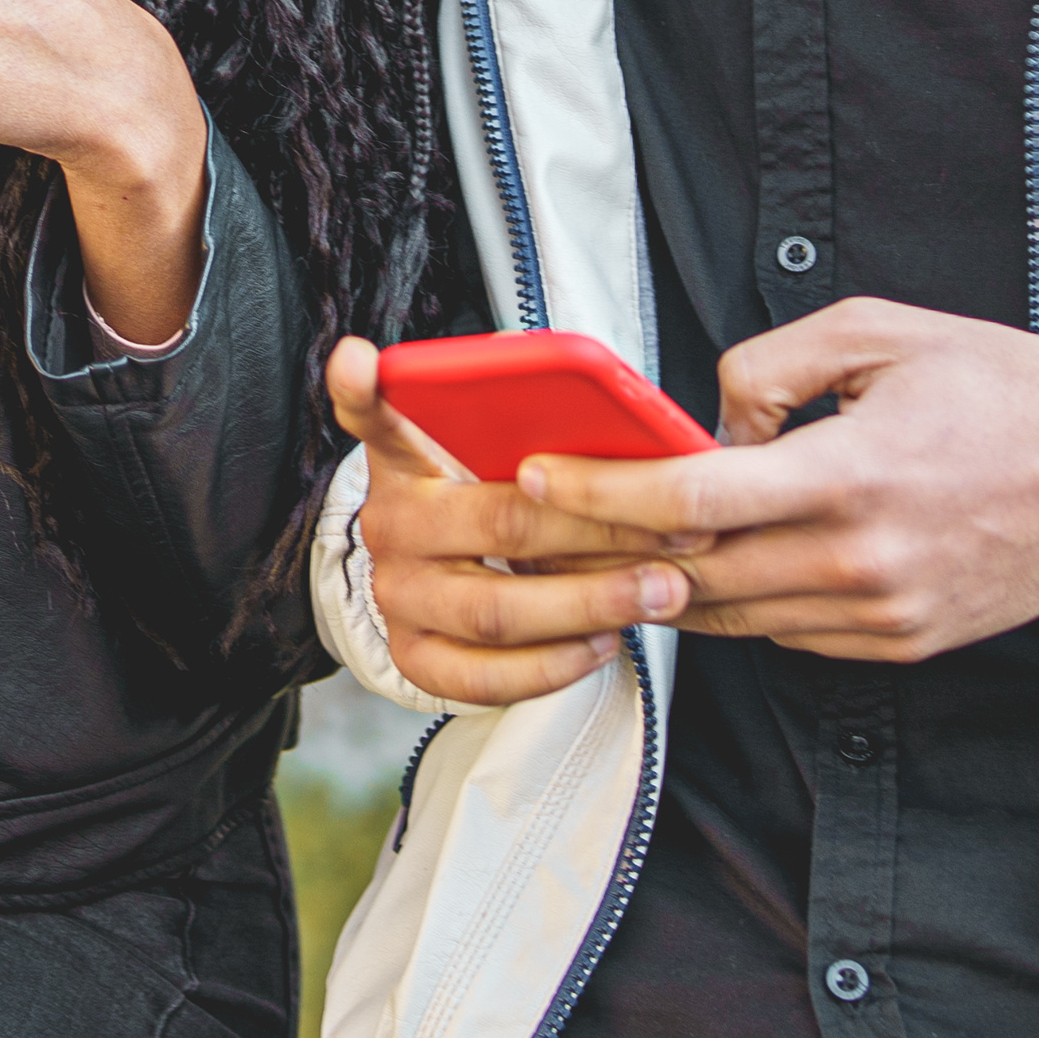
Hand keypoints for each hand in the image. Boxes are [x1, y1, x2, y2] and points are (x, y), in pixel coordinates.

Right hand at [328, 336, 705, 705]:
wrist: (442, 575)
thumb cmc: (491, 493)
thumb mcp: (493, 447)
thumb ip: (523, 419)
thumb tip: (600, 399)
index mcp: (406, 458)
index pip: (372, 415)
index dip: (359, 390)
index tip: (360, 360)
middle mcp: (392, 524)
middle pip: (497, 521)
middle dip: (599, 530)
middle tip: (679, 530)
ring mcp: (397, 596)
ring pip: (497, 610)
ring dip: (592, 603)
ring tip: (663, 589)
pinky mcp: (416, 657)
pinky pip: (485, 677)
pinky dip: (552, 666)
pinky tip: (604, 642)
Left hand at [517, 299, 1038, 661]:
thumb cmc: (994, 388)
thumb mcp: (873, 333)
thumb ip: (767, 368)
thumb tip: (708, 424)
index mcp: (850, 474)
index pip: (693, 498)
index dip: (601, 494)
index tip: (538, 481)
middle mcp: (862, 559)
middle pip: (696, 572)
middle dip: (606, 550)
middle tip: (540, 526)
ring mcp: (882, 613)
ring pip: (734, 616)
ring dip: (663, 585)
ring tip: (602, 549)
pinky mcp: (900, 643)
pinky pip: (788, 635)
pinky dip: (738, 604)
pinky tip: (706, 567)